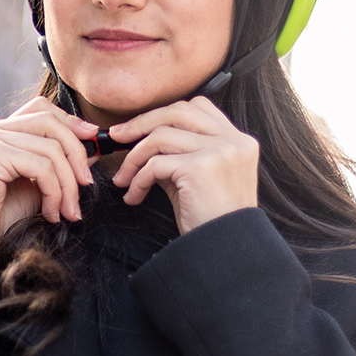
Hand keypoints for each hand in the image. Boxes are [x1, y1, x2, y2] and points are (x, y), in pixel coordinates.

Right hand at [0, 98, 99, 261]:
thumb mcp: (33, 185)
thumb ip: (55, 164)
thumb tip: (92, 146)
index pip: (39, 109)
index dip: (70, 123)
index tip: (93, 143)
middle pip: (48, 122)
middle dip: (76, 154)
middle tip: (86, 186)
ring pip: (49, 147)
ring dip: (67, 183)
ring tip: (68, 210)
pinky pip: (41, 166)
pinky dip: (54, 191)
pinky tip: (51, 213)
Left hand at [109, 97, 258, 234]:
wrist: (226, 249)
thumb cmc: (210, 218)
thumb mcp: (198, 177)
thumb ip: (179, 154)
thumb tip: (140, 141)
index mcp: (237, 139)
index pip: (197, 106)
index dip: (164, 113)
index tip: (139, 128)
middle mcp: (232, 140)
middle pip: (176, 112)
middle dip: (141, 123)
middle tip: (117, 138)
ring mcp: (219, 151)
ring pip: (160, 136)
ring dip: (133, 158)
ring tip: (124, 180)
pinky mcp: (200, 167)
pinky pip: (154, 164)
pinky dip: (138, 180)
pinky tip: (135, 196)